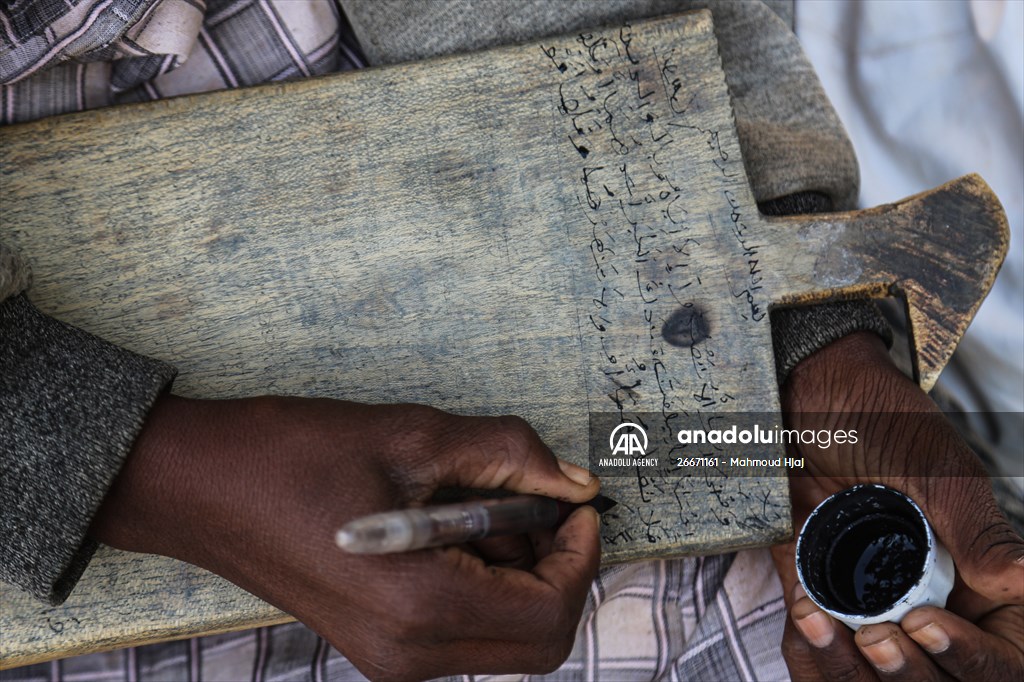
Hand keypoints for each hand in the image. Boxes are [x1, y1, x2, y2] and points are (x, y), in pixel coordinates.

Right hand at [90, 396, 600, 680]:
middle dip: (559, 571)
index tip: (578, 504)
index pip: (550, 613)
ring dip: (520, 576)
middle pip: (537, 642)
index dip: (582, 555)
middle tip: (544, 505)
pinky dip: (483, 584)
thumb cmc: (293, 454)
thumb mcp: (416, 436)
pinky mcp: (375, 644)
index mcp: (421, 606)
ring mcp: (389, 658)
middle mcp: (410, 653)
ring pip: (503, 639)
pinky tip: (456, 526)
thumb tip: (575, 483)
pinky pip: (462, 631)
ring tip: (486, 505)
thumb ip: (510, 458)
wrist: (199, 484)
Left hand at [772, 331, 1023, 680]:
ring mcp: (866, 592)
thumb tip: (1023, 582)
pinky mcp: (811, 580)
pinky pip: (813, 637)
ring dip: (851, 665)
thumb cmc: (881, 416)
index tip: (927, 627)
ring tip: (834, 629)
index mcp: (973, 574)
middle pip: (930, 670)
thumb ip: (977, 530)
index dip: (971, 658)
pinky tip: (805, 616)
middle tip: (879, 639)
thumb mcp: (936, 467)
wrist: (805, 391)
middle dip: (907, 670)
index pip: (996, 651)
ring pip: (868, 666)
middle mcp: (922, 593)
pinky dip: (810, 642)